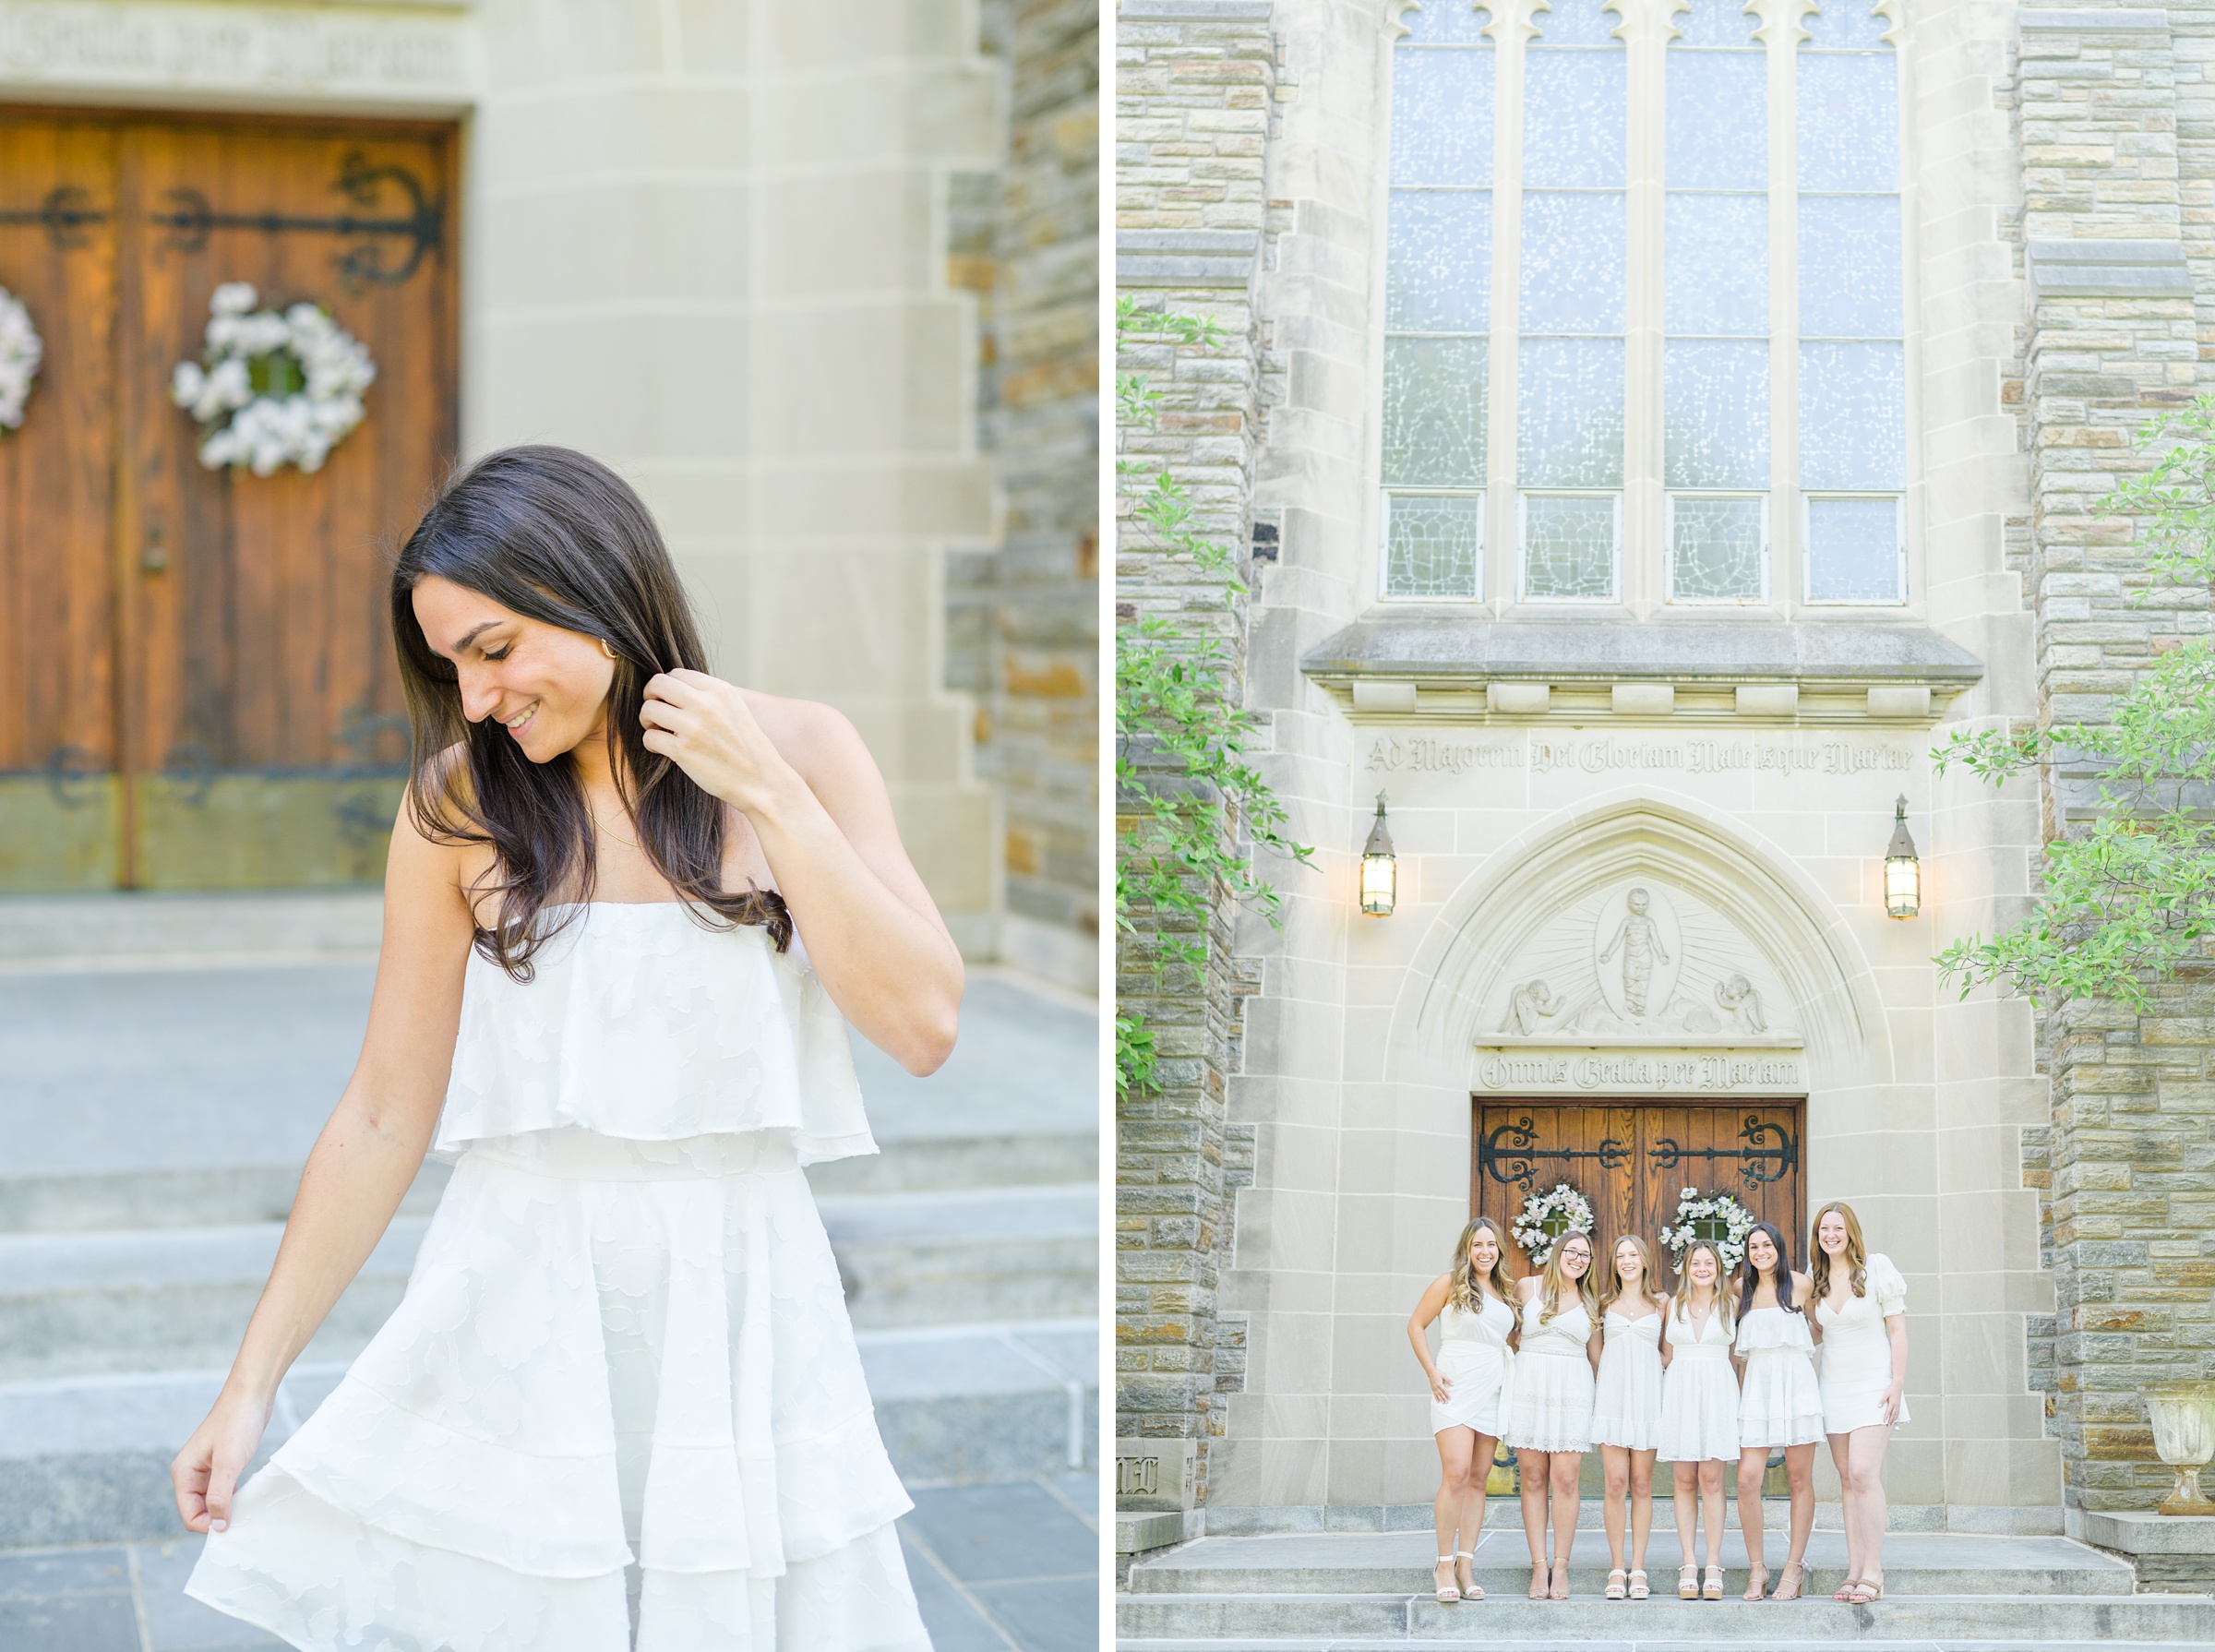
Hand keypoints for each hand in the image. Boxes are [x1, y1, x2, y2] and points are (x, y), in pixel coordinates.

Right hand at [172, 1385, 273, 1534]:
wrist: (252, 1393)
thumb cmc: (238, 1422)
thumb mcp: (229, 1462)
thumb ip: (220, 1495)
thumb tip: (218, 1526)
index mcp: (183, 1473)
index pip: (189, 1515)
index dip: (209, 1525)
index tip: (233, 1524)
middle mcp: (190, 1473)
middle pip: (199, 1511)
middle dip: (218, 1518)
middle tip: (244, 1517)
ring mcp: (206, 1469)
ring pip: (213, 1502)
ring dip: (228, 1507)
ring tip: (248, 1507)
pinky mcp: (222, 1464)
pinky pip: (224, 1490)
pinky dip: (235, 1496)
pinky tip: (250, 1494)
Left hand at [638, 670, 803, 815]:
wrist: (762, 782)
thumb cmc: (748, 749)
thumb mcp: (736, 710)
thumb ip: (710, 697)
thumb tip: (676, 690)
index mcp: (720, 690)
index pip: (676, 673)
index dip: (667, 688)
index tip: (670, 702)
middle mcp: (706, 703)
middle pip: (657, 684)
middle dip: (650, 698)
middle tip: (656, 714)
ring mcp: (693, 726)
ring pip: (648, 709)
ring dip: (647, 721)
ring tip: (659, 732)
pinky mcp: (682, 751)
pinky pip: (649, 737)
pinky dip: (651, 744)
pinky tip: (663, 750)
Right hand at [1429, 1369, 1451, 1405]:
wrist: (1431, 1372)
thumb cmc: (1437, 1373)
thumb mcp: (1444, 1375)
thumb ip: (1448, 1380)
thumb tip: (1452, 1384)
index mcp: (1439, 1384)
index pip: (1444, 1391)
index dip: (1447, 1395)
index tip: (1449, 1398)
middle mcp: (1436, 1387)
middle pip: (1441, 1394)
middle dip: (1444, 1398)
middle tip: (1447, 1402)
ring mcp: (1434, 1388)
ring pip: (1437, 1395)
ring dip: (1440, 1399)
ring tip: (1443, 1403)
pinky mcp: (1432, 1388)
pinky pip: (1434, 1394)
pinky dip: (1436, 1398)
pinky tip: (1438, 1401)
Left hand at [1881, 1383, 1902, 1426]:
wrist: (1898, 1387)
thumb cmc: (1891, 1390)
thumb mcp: (1885, 1394)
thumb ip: (1882, 1400)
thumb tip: (1879, 1406)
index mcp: (1892, 1403)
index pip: (1888, 1411)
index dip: (1886, 1416)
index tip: (1884, 1421)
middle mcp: (1896, 1405)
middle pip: (1893, 1415)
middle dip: (1890, 1420)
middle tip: (1888, 1425)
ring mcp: (1898, 1405)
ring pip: (1896, 1414)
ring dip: (1893, 1419)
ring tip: (1891, 1424)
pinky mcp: (1899, 1405)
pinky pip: (1898, 1412)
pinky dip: (1896, 1416)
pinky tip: (1895, 1418)